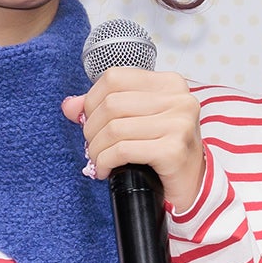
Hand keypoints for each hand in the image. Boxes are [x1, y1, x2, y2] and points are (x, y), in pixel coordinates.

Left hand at [62, 66, 205, 214]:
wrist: (192, 185)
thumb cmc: (164, 150)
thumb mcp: (137, 121)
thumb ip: (104, 107)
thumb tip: (69, 106)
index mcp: (169, 83)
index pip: (114, 78)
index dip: (92, 101)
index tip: (90, 122)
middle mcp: (178, 99)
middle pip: (111, 104)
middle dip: (92, 129)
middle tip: (92, 147)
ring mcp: (179, 123)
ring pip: (114, 128)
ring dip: (97, 149)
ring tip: (98, 160)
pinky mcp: (173, 150)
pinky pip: (123, 150)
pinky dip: (105, 162)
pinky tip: (105, 170)